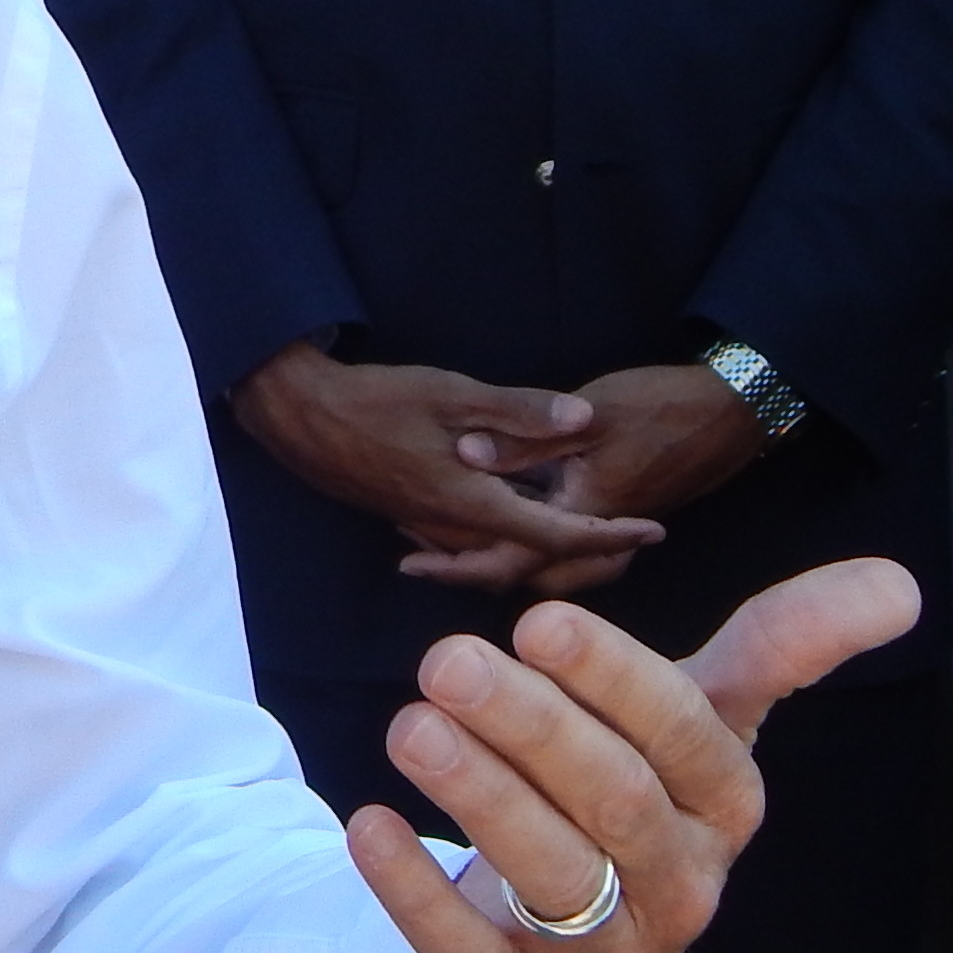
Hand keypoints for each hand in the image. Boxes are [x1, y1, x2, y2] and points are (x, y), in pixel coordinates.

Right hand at [231, 342, 662, 592]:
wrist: (297, 413)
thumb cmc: (375, 400)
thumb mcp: (451, 393)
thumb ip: (519, 411)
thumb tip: (585, 419)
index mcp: (471, 502)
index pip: (556, 533)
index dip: (611, 534)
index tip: (656, 531)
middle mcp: (454, 528)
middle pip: (534, 558)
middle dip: (587, 549)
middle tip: (633, 536)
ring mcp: (427, 528)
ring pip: (501, 556)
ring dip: (545, 546)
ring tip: (585, 527)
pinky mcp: (407, 517)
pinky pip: (469, 544)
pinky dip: (504, 539)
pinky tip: (510, 517)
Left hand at [357, 557, 921, 952]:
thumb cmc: (633, 811)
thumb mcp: (698, 730)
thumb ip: (777, 650)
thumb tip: (900, 579)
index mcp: (721, 802)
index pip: (688, 735)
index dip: (619, 680)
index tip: (540, 621)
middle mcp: (680, 877)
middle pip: (616, 798)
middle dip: (533, 725)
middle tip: (446, 660)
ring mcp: (608, 946)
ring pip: (556, 872)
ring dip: (481, 795)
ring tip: (410, 725)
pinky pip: (473, 949)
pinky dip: (418, 890)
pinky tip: (370, 825)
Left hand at [417, 362, 768, 593]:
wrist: (732, 410)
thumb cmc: (660, 406)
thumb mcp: (590, 414)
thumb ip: (528, 435)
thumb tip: (465, 453)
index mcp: (585, 513)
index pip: (513, 558)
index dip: (457, 564)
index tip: (409, 566)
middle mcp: (597, 532)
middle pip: (530, 575)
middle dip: (476, 572)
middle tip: (420, 562)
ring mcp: (611, 524)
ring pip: (552, 567)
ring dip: (504, 560)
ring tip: (448, 547)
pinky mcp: (618, 509)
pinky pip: (568, 547)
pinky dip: (531, 543)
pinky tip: (505, 523)